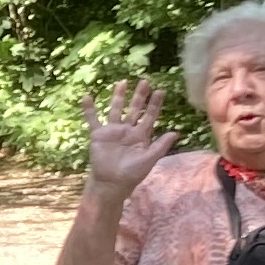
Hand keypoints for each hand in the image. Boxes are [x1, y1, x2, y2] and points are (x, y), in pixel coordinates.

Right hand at [82, 79, 177, 194]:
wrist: (111, 183)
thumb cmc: (131, 174)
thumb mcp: (148, 160)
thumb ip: (160, 146)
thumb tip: (176, 133)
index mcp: (141, 135)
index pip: (149, 116)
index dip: (155, 104)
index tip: (160, 91)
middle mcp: (127, 130)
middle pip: (135, 109)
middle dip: (140, 96)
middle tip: (145, 81)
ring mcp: (113, 131)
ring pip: (116, 109)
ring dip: (118, 96)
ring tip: (122, 82)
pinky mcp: (99, 135)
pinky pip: (93, 119)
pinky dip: (90, 109)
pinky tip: (87, 97)